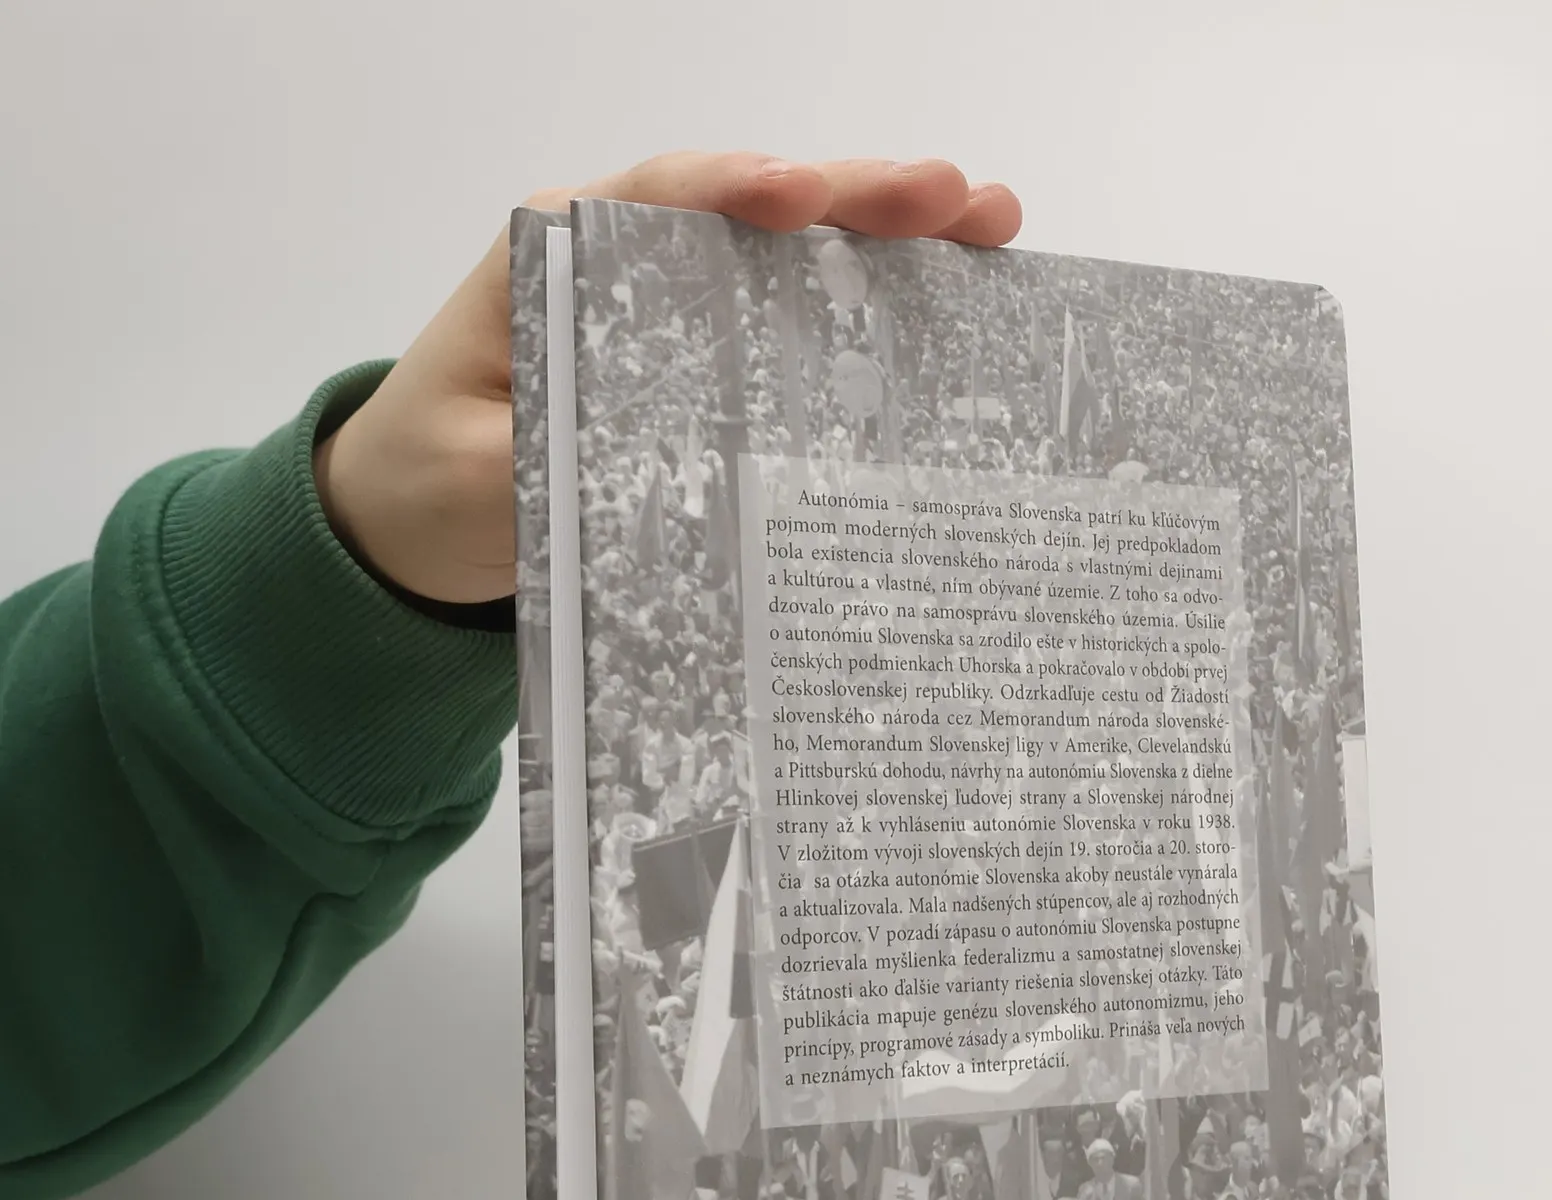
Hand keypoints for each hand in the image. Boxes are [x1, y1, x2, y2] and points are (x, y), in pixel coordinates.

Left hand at [314, 153, 1021, 604]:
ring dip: (897, 240)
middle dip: (858, 196)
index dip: (735, 188)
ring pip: (800, 256)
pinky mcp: (717, 366)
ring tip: (992, 227)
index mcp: (560, 257)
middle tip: (954, 196)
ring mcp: (686, 311)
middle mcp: (635, 263)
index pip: (658, 198)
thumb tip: (641, 464)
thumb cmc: (433, 479)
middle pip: (758, 211)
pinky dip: (882, 312)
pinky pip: (806, 325)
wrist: (421, 521)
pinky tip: (959, 306)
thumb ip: (539, 457)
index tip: (800, 194)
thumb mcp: (469, 475)